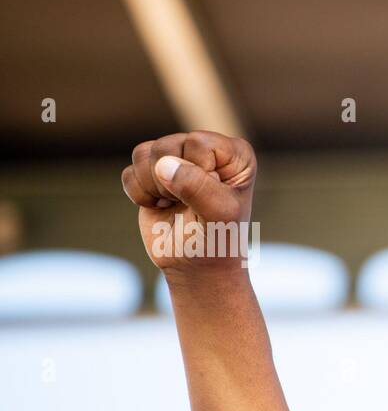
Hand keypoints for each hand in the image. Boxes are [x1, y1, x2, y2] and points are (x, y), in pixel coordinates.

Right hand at [120, 131, 256, 273]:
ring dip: (154, 188)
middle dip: (171, 183)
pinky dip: (140, 196)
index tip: (210, 198)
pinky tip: (161, 206)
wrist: (197, 266)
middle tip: (190, 205)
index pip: (197, 143)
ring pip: (144, 154)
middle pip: (166, 146)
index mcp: (235, 154)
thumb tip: (163, 165)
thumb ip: (198, 188)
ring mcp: (178, 158)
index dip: (197, 174)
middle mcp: (207, 149)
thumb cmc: (217, 240)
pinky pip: (129, 173)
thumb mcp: (218, 216)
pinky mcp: (151, 172)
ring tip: (175, 204)